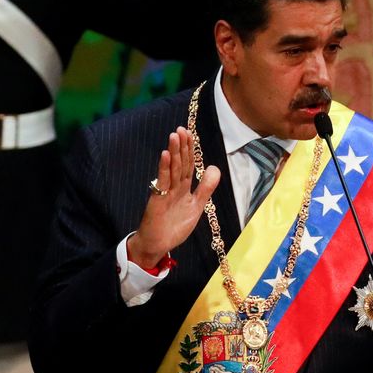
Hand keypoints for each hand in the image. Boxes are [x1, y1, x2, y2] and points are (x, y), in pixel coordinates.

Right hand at [127, 127, 219, 268]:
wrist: (158, 245)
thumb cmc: (174, 226)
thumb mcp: (196, 206)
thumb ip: (206, 188)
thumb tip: (215, 168)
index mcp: (184, 187)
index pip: (189, 165)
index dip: (190, 150)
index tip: (190, 134)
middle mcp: (174, 187)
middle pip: (180, 163)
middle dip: (182, 146)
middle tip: (182, 128)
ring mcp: (165, 192)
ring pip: (172, 169)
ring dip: (174, 152)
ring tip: (175, 135)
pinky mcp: (157, 200)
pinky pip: (162, 182)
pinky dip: (164, 168)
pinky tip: (166, 155)